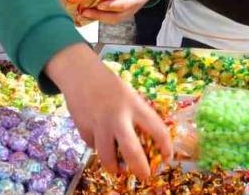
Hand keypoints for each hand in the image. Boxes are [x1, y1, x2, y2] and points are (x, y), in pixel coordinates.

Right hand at [47, 43, 172, 178]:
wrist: (81, 74)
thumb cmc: (110, 85)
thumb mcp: (129, 95)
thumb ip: (136, 115)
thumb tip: (147, 142)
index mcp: (135, 105)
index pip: (157, 129)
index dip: (165, 146)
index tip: (168, 157)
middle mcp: (118, 116)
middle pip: (131, 150)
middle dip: (140, 168)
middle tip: (144, 176)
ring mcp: (99, 124)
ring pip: (107, 157)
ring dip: (113, 167)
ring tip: (117, 169)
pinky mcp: (83, 128)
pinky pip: (92, 146)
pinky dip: (97, 147)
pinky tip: (98, 140)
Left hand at [81, 0, 162, 23]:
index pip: (125, 4)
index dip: (112, 5)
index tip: (100, 4)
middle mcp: (133, 7)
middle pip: (116, 16)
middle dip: (99, 15)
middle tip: (85, 10)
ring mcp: (128, 12)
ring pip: (112, 19)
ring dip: (96, 18)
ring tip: (82, 13)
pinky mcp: (123, 14)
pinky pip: (111, 18)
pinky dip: (99, 17)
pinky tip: (87, 13)